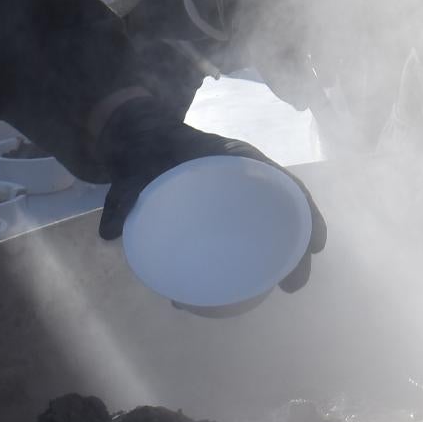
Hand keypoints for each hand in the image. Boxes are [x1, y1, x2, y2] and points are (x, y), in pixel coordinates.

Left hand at [94, 96, 326, 292]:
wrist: (138, 135)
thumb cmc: (148, 148)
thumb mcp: (136, 168)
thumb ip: (123, 195)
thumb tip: (109, 232)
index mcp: (232, 157)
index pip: (282, 182)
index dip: (304, 212)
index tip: (313, 245)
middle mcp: (245, 175)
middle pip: (287, 206)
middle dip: (299, 244)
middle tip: (294, 284)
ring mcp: (237, 191)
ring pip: (274, 219)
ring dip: (285, 251)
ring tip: (286, 286)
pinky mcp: (225, 207)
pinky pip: (254, 226)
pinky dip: (261, 250)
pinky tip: (256, 280)